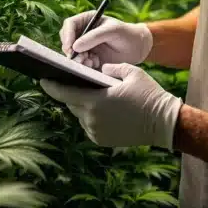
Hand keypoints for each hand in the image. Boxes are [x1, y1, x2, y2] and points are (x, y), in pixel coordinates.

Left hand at [39, 63, 182, 148]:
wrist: (165, 124)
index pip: (64, 93)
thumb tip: (100, 70)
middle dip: (71, 92)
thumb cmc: (149, 95)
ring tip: (89, 93)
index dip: (51, 86)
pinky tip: (100, 107)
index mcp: (95, 101)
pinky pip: (89, 124)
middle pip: (71, 103)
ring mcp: (96, 132)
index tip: (42, 78)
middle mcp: (91, 119)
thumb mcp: (131, 72)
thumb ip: (111, 67)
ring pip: (80, 115)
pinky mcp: (101, 140)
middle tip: (71, 81)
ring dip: (82, 105)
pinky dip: (91, 116)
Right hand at [61, 11, 152, 68]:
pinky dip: (85, 65)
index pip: (70, 24)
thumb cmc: (126, 34)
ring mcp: (85, 46)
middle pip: (67, 40)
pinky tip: (95, 64)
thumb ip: (94, 37)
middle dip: (71, 50)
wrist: (137, 48)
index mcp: (87, 20)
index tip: (70, 47)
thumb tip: (75, 46)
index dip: (67, 35)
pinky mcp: (89, 58)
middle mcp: (83, 33)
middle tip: (80, 58)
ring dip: (78, 60)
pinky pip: (81, 63)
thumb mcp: (112, 31)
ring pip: (72, 54)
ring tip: (91, 62)